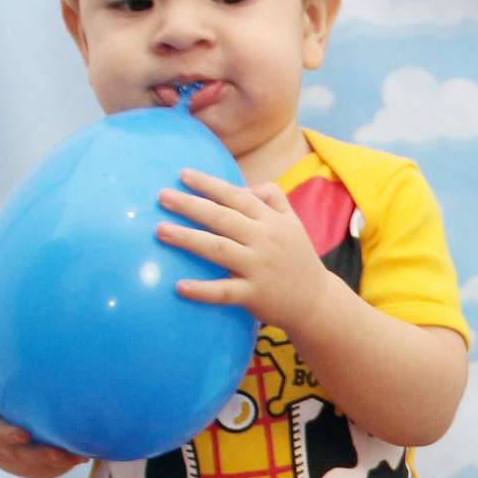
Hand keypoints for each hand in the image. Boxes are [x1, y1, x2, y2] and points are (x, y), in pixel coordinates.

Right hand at [0, 364, 84, 477]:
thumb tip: (9, 325)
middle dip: (9, 436)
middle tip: (24, 434)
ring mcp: (10, 448)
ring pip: (27, 455)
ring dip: (46, 455)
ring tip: (67, 454)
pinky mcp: (31, 458)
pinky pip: (49, 461)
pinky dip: (66, 458)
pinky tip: (83, 455)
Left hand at [157, 168, 334, 338]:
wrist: (318, 302)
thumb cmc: (298, 259)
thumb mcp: (293, 222)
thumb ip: (272, 197)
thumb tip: (242, 186)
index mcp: (272, 222)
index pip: (237, 197)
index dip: (210, 184)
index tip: (182, 175)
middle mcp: (265, 241)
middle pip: (222, 218)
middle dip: (190, 205)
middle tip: (162, 197)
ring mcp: (260, 268)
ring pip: (219, 249)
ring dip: (188, 238)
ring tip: (160, 231)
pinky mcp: (255, 295)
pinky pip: (225, 291)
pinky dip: (203, 290)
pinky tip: (179, 287)